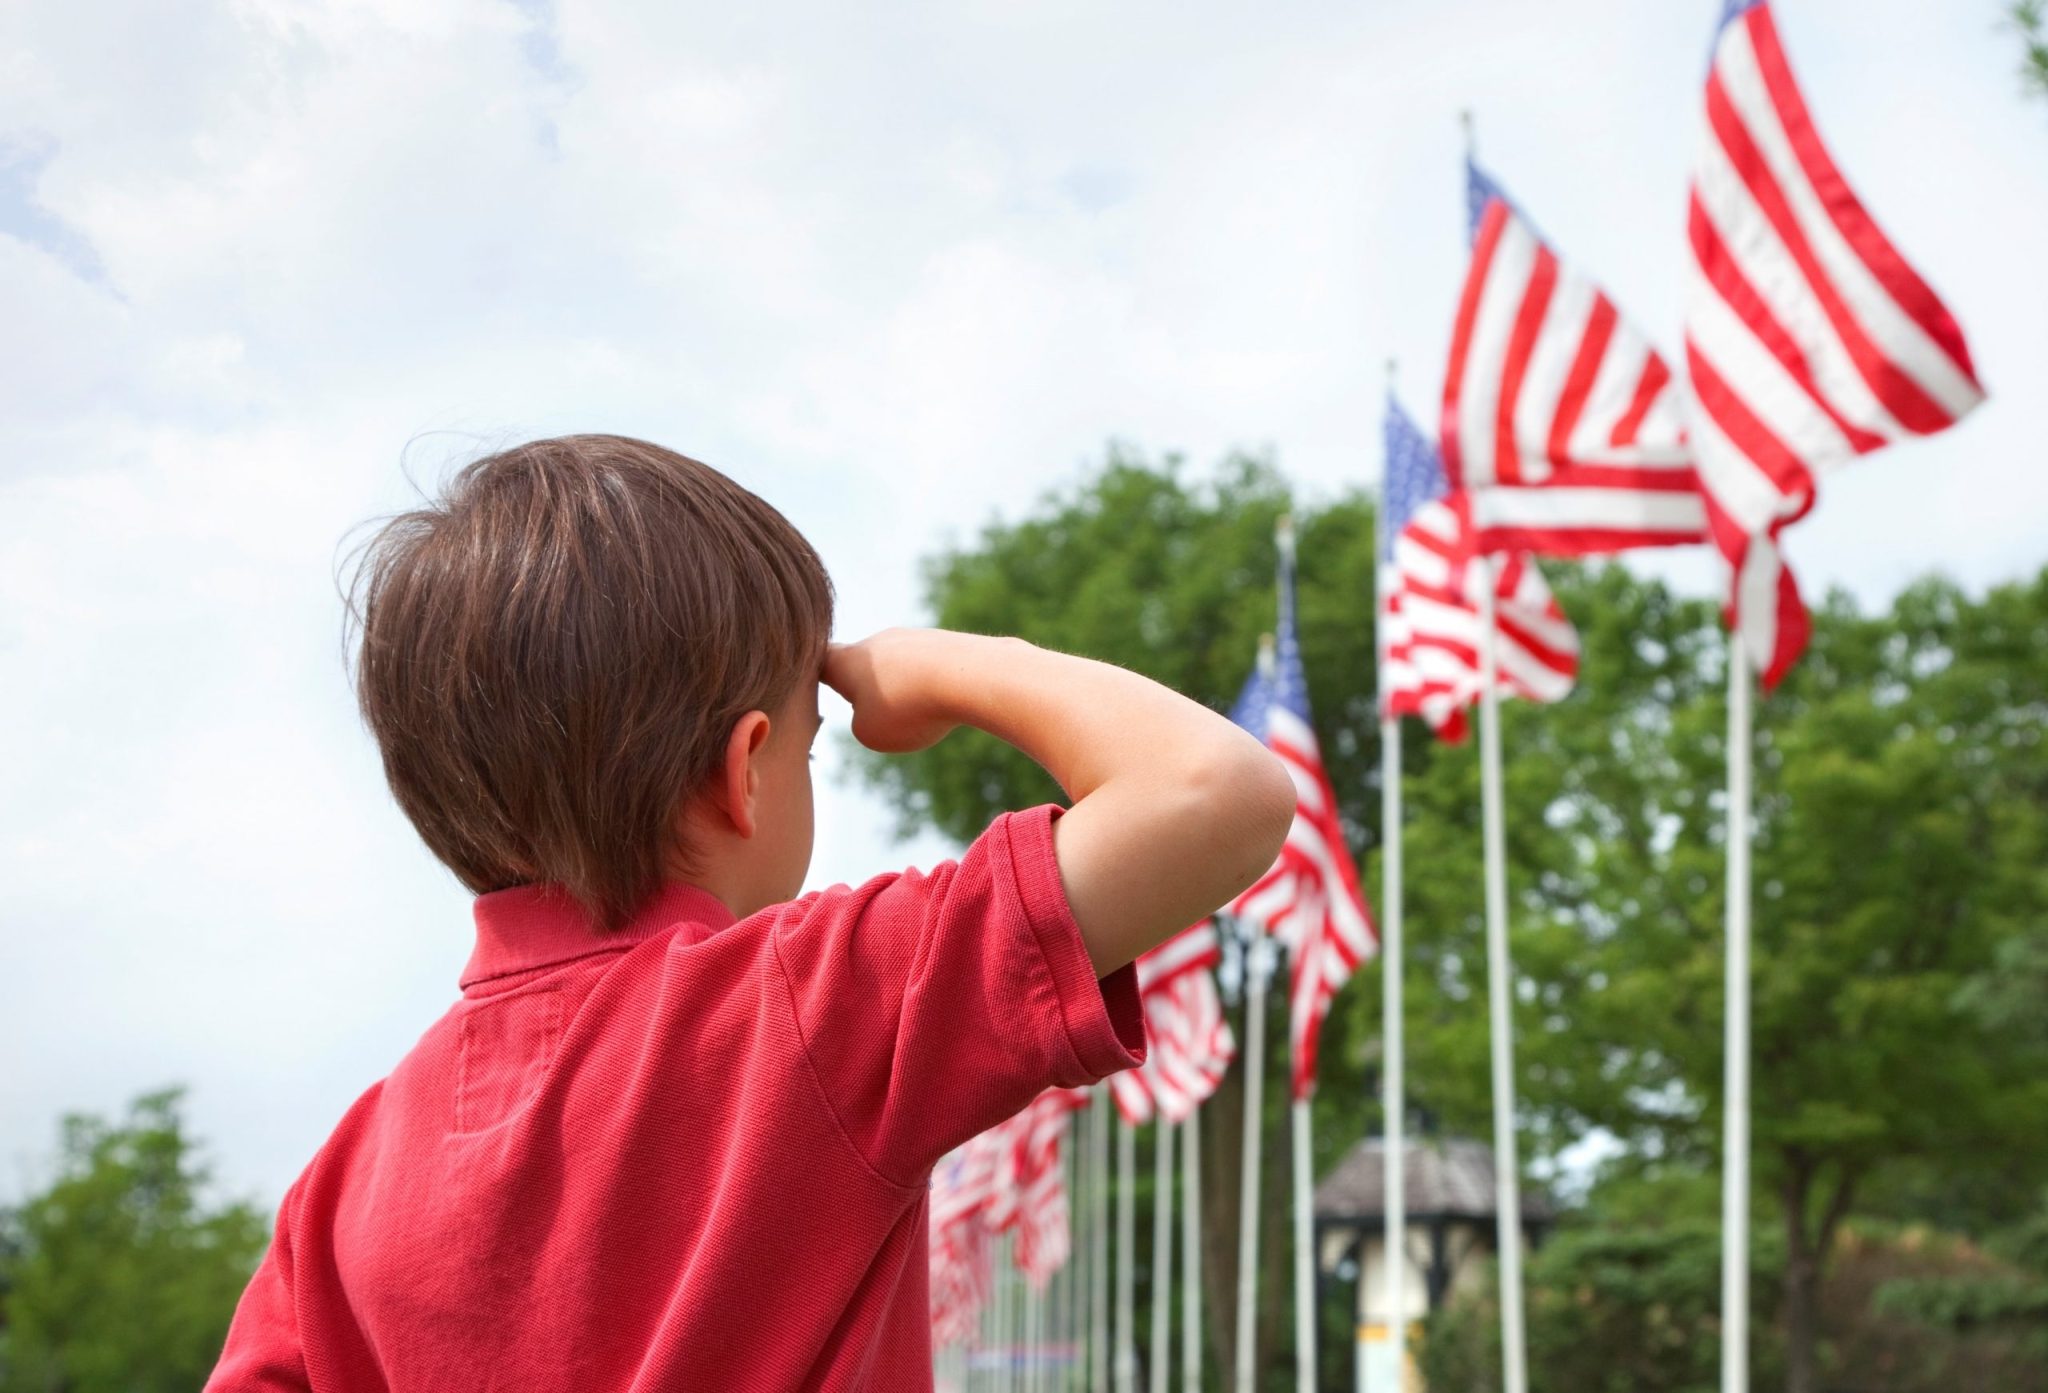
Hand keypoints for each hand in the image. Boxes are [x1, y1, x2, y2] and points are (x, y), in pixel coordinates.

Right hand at [824, 629, 967, 753]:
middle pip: (860, 665)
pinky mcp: (943, 642)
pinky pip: (929, 669)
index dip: (810, 676)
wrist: (970, 676)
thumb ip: (862, 723)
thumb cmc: (910, 707)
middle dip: (865, 690)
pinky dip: (933, 686)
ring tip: (920, 712)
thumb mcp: (871, 734)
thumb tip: (880, 708)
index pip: (818, 664)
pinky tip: (946, 700)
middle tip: (876, 714)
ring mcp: (911, 638)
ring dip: (903, 690)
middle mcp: (875, 642)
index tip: (809, 684)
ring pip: (897, 668)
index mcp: (846, 661)